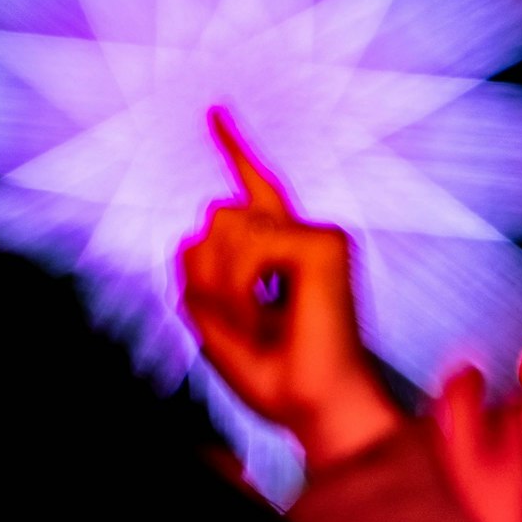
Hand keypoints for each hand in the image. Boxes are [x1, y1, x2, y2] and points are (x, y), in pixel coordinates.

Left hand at [179, 107, 400, 468]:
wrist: (316, 410)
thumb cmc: (277, 380)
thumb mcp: (213, 326)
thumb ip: (198, 276)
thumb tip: (194, 232)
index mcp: (281, 252)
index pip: (254, 188)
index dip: (233, 147)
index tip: (213, 111)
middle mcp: (303, 237)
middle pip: (216, 215)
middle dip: (204, 273)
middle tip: (236, 324)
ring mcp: (318, 237)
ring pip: (224, 225)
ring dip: (221, 287)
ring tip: (254, 326)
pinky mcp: (327, 244)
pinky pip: (249, 246)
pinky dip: (240, 289)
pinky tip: (265, 316)